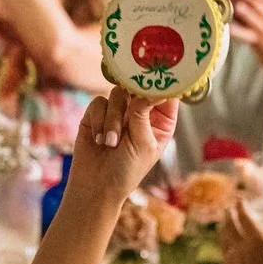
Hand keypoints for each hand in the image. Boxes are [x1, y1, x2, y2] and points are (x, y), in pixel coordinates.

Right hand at [72, 87, 178, 201]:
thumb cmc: (126, 170)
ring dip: (113, 119)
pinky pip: (98, 103)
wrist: (96, 185)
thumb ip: (143, 114)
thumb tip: (149, 90)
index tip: (158, 78)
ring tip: (111, 142)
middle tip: (131, 104)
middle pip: (139, 87)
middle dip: (134, 97)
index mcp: (160, 120)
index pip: (166, 94)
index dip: (164, 83)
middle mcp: (141, 112)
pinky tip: (100, 140)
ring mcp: (119, 111)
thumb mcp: (143, 144)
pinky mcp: (97, 114)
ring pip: (118, 94)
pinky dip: (99, 121)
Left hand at [221, 200, 262, 263]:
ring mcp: (236, 263)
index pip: (244, 218)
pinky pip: (225, 257)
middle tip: (228, 210)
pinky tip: (227, 247)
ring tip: (224, 226)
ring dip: (224, 231)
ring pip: (224, 243)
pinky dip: (225, 248)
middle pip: (230, 228)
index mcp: (257, 241)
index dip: (241, 207)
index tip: (239, 200)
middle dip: (228, 217)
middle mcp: (242, 250)